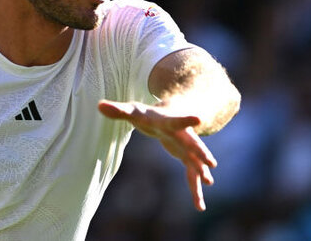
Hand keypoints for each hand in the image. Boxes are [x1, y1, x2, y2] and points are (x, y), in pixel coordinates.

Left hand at [98, 99, 216, 210]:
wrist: (167, 114)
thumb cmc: (147, 113)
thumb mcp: (133, 111)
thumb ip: (118, 110)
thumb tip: (99, 106)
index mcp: (168, 122)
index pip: (176, 121)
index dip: (186, 119)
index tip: (199, 118)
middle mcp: (182, 135)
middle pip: (193, 143)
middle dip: (201, 152)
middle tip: (211, 162)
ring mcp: (186, 147)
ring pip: (196, 162)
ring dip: (202, 173)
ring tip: (209, 183)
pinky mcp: (186, 157)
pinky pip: (192, 175)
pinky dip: (195, 189)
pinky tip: (199, 206)